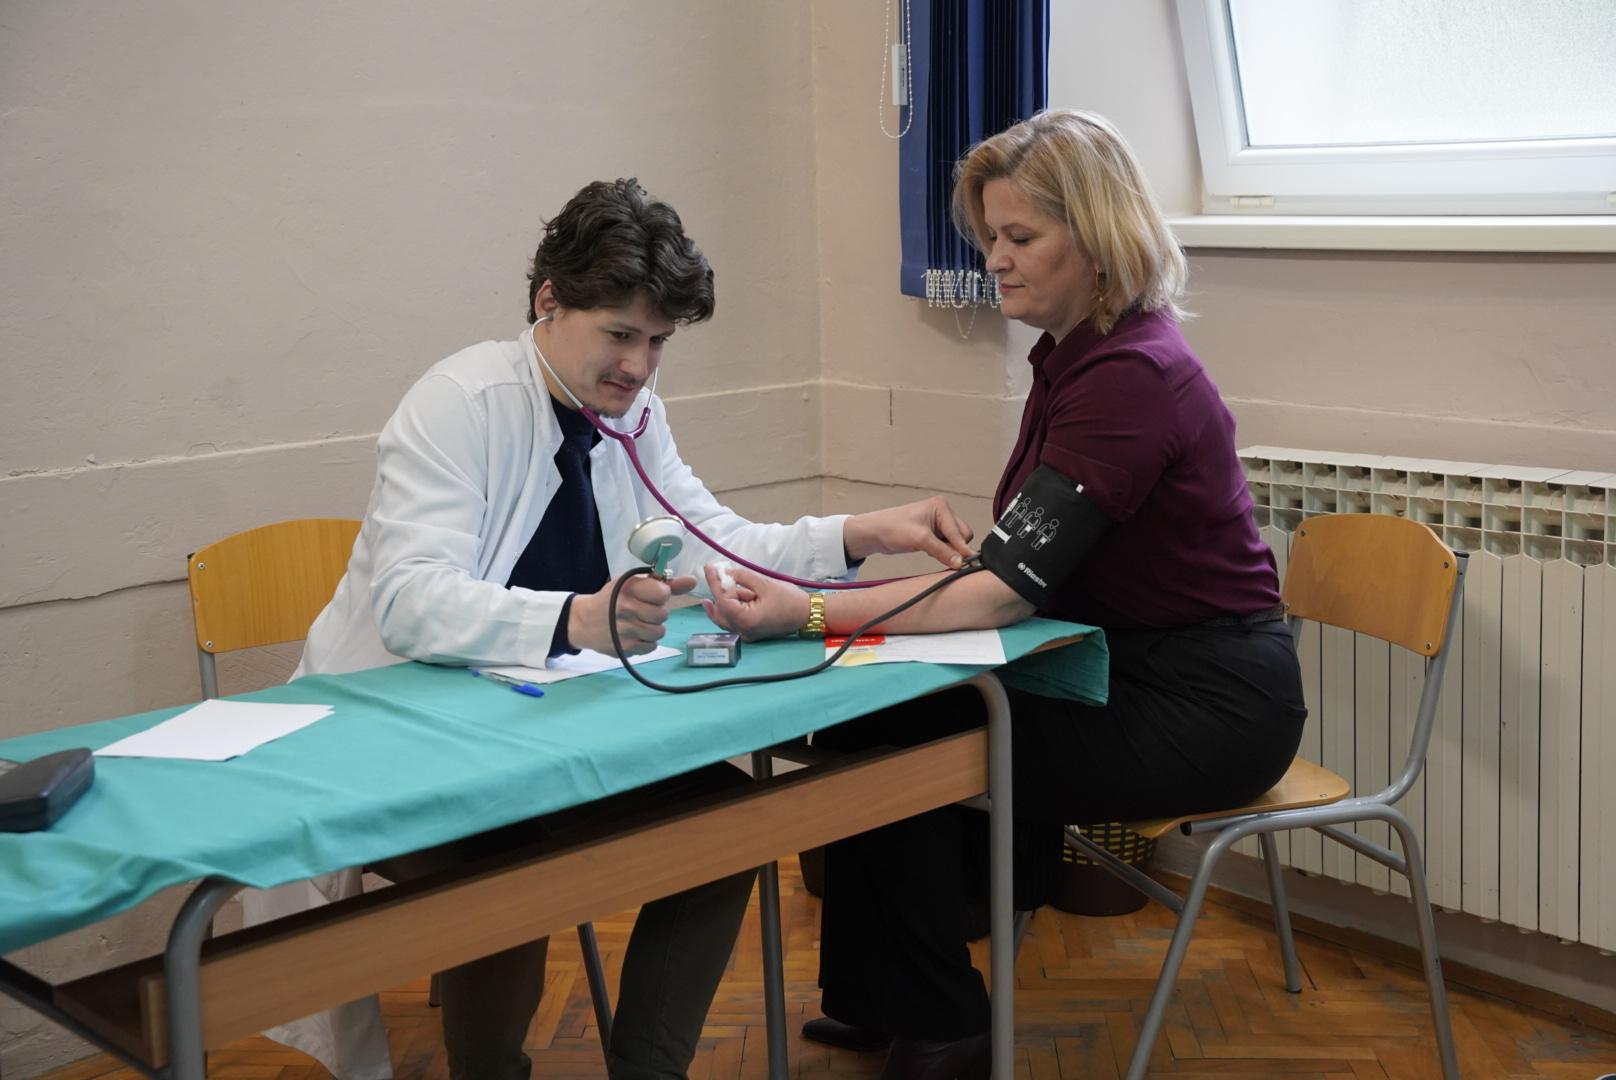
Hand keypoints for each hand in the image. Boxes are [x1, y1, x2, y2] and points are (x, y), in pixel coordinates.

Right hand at [567, 573, 696, 655]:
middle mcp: (627, 608)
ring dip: (653, 629)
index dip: (661, 595)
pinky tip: (635, 635)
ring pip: (660, 632)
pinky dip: (647, 642)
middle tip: (643, 612)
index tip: (652, 596)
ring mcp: (625, 630)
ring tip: (639, 624)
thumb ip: (666, 584)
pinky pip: (651, 646)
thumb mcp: (634, 585)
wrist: (584, 620)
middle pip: (663, 614)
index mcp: (629, 588)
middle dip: (657, 614)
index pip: (662, 593)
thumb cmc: (613, 599)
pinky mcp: (625, 648)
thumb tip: (693, 581)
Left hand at [702, 564, 810, 641]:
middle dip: (716, 589)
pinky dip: (726, 610)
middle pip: (720, 610)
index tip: (713, 568)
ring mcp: (746, 634)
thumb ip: (742, 577)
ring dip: (719, 601)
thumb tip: (726, 572)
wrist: (807, 614)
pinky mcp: (750, 632)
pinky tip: (721, 600)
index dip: (718, 583)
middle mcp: (743, 631)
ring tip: (715, 583)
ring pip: (723, 618)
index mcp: (746, 620)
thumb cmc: (789, 599)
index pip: (723, 601)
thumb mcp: (764, 584)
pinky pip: (732, 622)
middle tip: (710, 570)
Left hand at [843, 496, 975, 568]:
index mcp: (941, 507)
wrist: (874, 533)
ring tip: (929, 551)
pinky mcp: (933, 533)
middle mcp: (942, 513)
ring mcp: (938, 523)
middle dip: (955, 548)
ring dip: (948, 551)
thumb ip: (943, 551)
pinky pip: (947, 545)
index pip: (960, 532)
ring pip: (956, 542)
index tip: (968, 564)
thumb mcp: (920, 540)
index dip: (962, 549)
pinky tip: (929, 552)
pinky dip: (943, 552)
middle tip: (942, 556)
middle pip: (963, 536)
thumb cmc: (892, 528)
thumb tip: (960, 562)